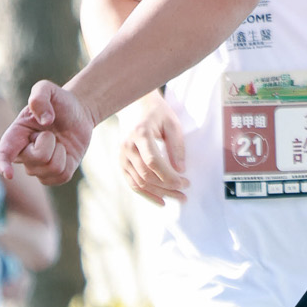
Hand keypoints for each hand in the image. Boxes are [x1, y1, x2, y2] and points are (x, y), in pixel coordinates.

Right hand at [0, 79, 94, 187]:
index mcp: (15, 136)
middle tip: (50, 131)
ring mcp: (39, 168)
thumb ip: (39, 97)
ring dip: (61, 150)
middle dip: (49, 140)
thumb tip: (45, 121)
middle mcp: (23, 155)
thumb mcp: (48, 89)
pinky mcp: (55, 176)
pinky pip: (63, 177)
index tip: (8, 174)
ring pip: (52, 168)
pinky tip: (65, 151)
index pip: (2, 155)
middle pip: (38, 158)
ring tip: (58, 140)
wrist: (78, 113)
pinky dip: (69, 162)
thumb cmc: (58, 102)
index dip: (3, 165)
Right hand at [117, 91, 189, 205]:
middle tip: (185, 193)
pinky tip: (161, 201)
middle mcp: (127, 146)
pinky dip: (146, 194)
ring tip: (178, 197)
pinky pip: (132, 183)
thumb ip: (176, 146)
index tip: (185, 183)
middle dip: (167, 187)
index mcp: (140, 134)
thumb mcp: (171, 123)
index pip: (153, 162)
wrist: (134, 106)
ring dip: (159, 193)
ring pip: (139, 182)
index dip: (169, 176)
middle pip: (146, 175)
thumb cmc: (157, 113)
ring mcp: (122, 156)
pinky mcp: (121, 162)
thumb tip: (180, 170)